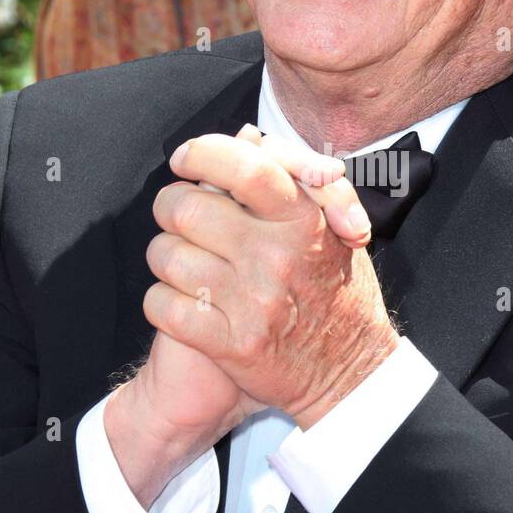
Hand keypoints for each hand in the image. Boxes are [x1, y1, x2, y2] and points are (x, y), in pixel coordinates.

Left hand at [104, 126, 372, 506]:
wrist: (351, 373)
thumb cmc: (338, 291)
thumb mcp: (334, 228)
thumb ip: (295, 179)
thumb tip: (248, 138)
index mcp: (304, 222)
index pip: (244, 167)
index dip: (202, 153)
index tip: (186, 158)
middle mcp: (277, 257)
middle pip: (185, 209)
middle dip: (171, 207)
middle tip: (180, 217)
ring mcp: (251, 302)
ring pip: (166, 256)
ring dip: (165, 257)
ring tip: (183, 264)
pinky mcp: (230, 344)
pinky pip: (162, 305)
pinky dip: (161, 300)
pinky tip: (182, 301)